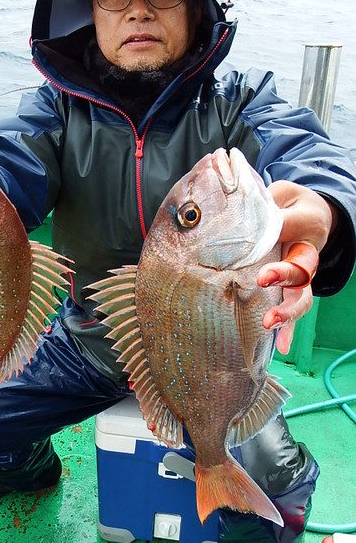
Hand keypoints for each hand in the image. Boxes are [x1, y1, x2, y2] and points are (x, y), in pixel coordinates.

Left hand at [257, 181, 337, 353]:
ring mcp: (301, 276)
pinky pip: (291, 311)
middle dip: (284, 276)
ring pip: (301, 295)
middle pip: (301, 268)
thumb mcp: (277, 195)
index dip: (281, 233)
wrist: (308, 215)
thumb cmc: (285, 204)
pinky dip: (288, 331)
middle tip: (263, 279)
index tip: (263, 238)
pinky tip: (281, 347)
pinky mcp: (291, 290)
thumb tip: (235, 216)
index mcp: (304, 225)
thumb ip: (261, 204)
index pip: (293, 227)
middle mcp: (305, 253)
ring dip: (287, 311)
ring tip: (270, 324)